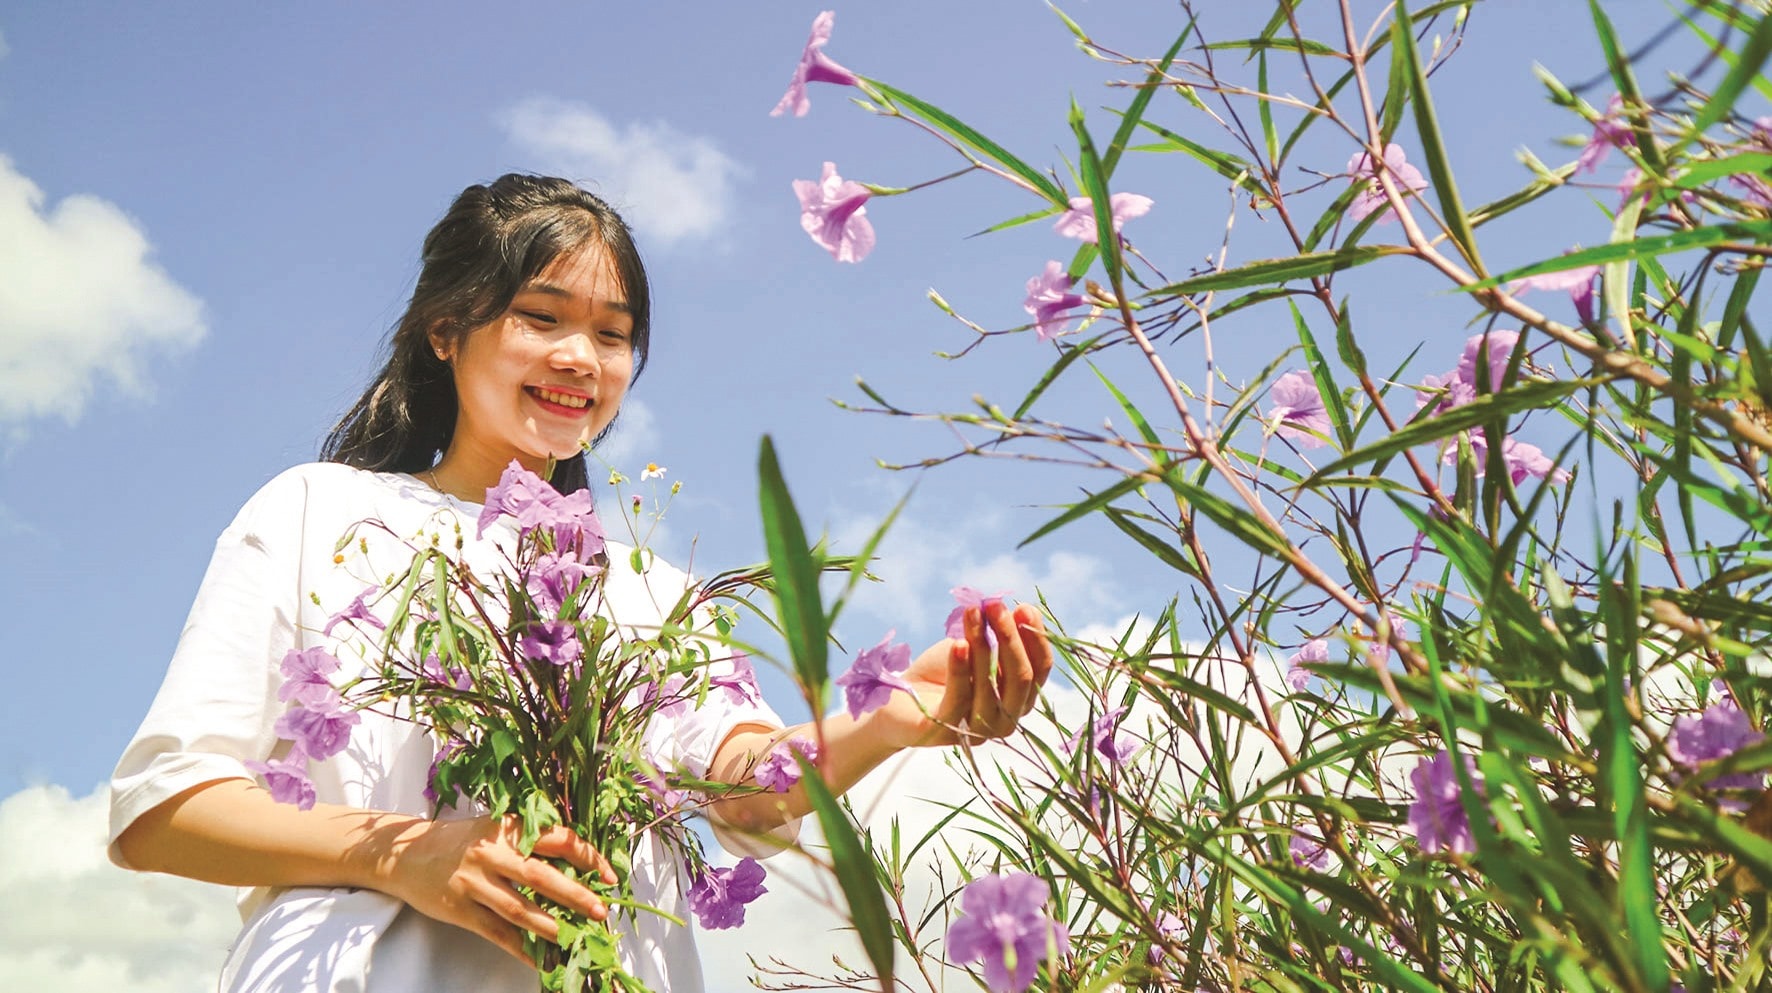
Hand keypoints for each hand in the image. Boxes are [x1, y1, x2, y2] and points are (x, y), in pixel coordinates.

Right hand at [381, 815, 617, 963]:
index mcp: (508, 829)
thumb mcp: (495, 828)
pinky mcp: (459, 909)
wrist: (406, 854)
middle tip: (601, 910)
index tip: (610, 876)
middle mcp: (492, 853)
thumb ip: (530, 840)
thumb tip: (577, 865)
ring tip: (575, 936)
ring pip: (519, 909)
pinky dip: (520, 947)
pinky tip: (538, 958)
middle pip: (541, 876)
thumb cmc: (461, 840)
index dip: (588, 857)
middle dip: (575, 895)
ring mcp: (474, 883)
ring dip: (551, 926)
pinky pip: (496, 932)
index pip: (557, 840)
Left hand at [883, 601, 1054, 746]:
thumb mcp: (972, 649)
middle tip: (995, 606)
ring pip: (990, 686)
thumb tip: (1004, 606)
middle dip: (1010, 638)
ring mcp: (977, 732)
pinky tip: (958, 643)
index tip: (1024, 607)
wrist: (897, 699)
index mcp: (1018, 700)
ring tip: (972, 613)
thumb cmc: (940, 672)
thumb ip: (992, 635)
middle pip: (1021, 678)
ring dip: (982, 644)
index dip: (1035, 638)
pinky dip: (960, 669)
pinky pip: (958, 699)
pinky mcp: (945, 732)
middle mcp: (1005, 720)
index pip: (1040, 670)